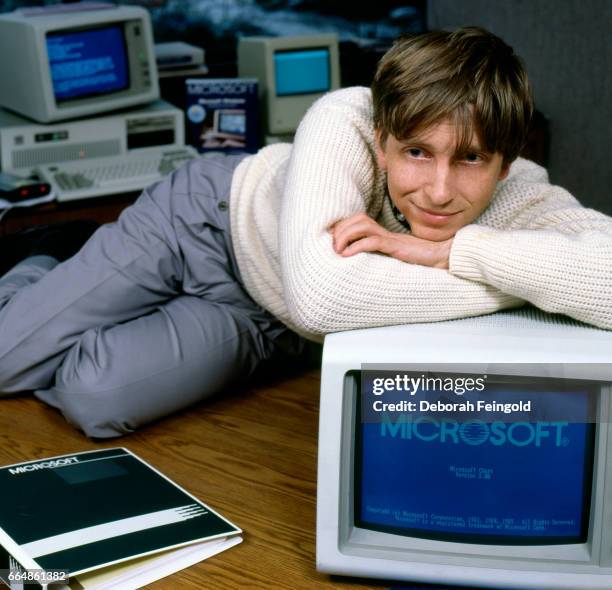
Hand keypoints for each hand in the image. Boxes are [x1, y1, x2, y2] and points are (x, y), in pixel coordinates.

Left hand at [330, 212, 451, 268]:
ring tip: (338, 250)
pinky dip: (357, 246)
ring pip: (362, 226)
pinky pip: (373, 241)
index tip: (331, 242)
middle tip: (333, 248)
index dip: (341, 227)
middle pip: (357, 219)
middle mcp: (384, 231)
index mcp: (382, 233)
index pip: (357, 220)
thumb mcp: (390, 257)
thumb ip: (376, 254)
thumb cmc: (415, 259)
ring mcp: (390, 238)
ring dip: (345, 236)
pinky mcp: (395, 246)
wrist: (439, 258)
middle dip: (340, 231)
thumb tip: (356, 260)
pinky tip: (347, 255)